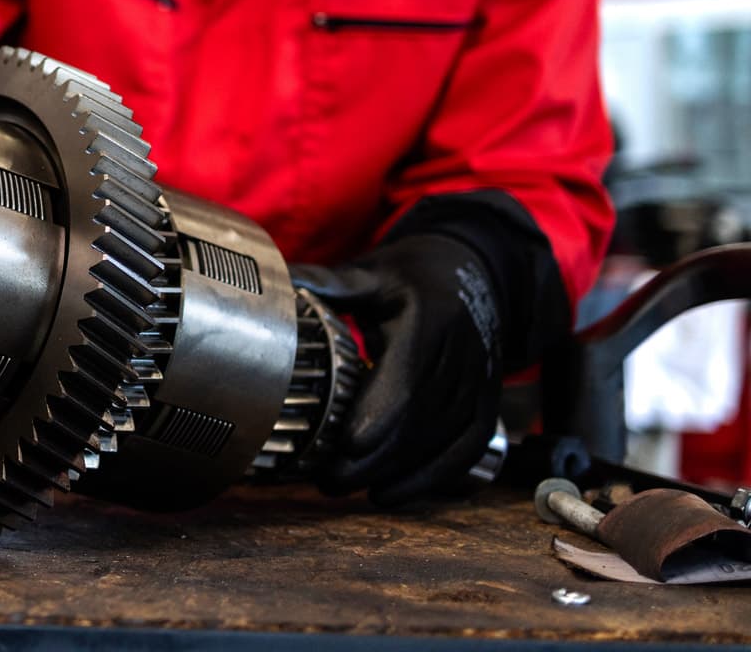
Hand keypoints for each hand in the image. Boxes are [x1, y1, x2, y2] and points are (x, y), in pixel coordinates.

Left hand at [290, 232, 504, 506]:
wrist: (474, 276)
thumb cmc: (414, 277)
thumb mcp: (373, 272)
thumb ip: (329, 285)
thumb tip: (279, 286)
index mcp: (432, 320)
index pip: (409, 380)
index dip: (379, 418)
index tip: (345, 445)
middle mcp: (463, 357)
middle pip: (421, 421)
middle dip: (374, 458)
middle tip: (328, 479)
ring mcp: (480, 384)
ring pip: (442, 442)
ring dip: (396, 474)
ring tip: (347, 488)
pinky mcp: (487, 405)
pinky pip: (465, 451)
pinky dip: (432, 480)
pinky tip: (393, 495)